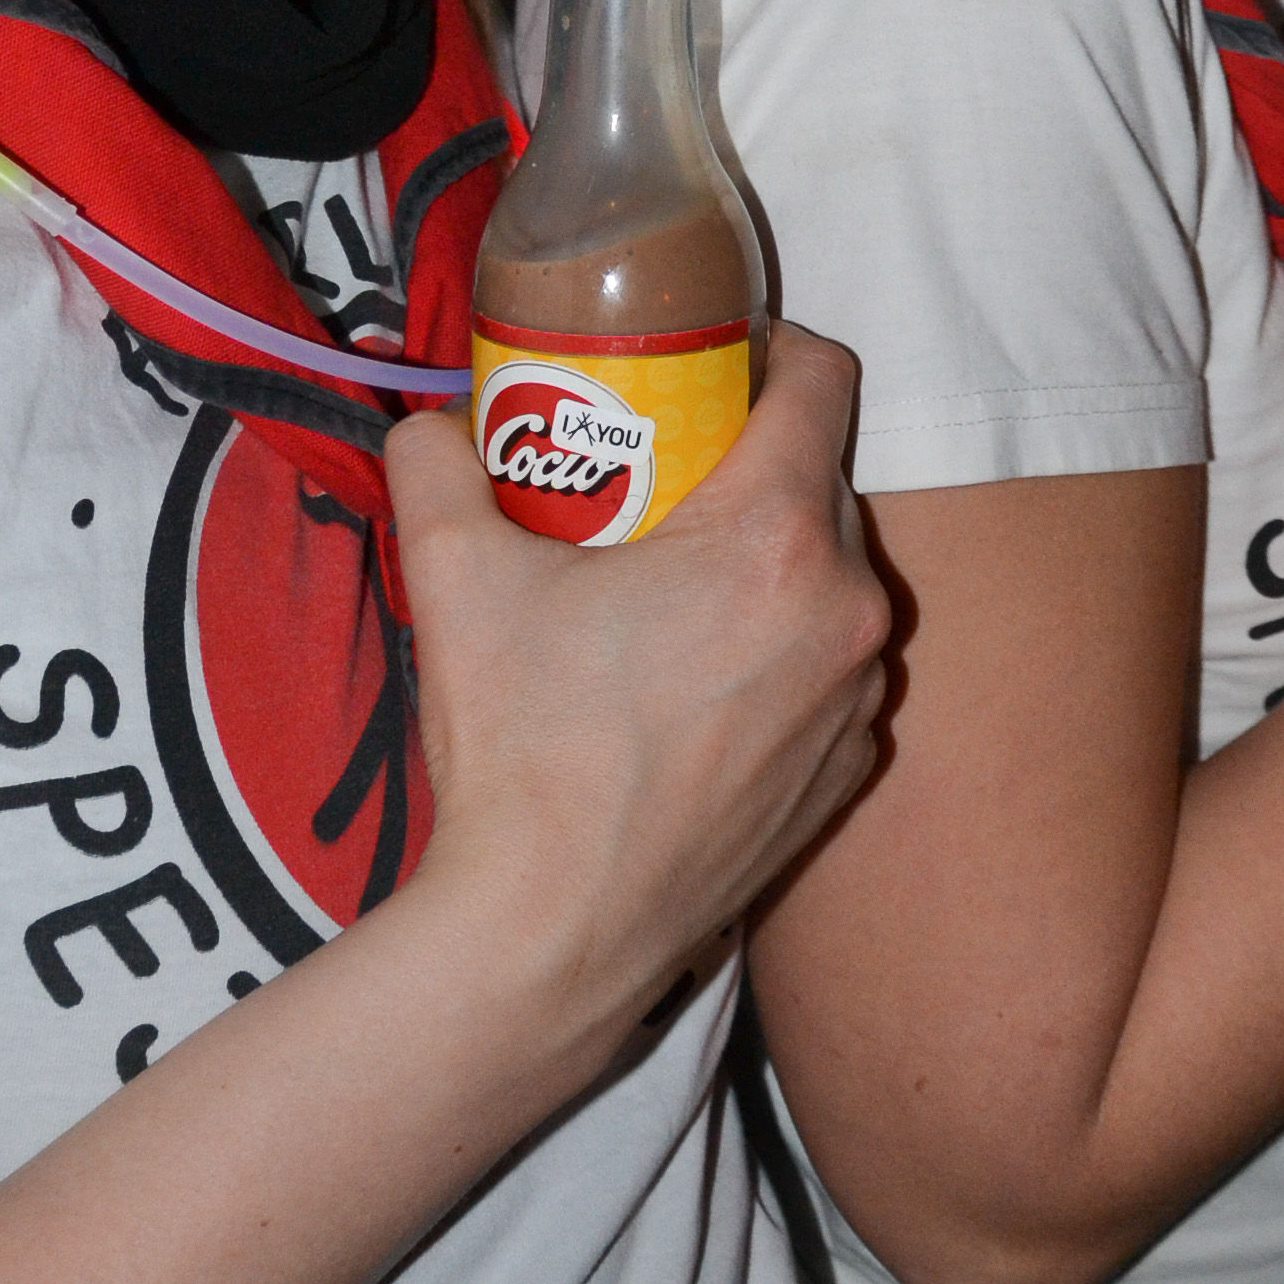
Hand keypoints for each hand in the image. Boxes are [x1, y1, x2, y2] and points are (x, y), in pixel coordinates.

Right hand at [386, 323, 890, 1061]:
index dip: (769, 347)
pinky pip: (825, 673)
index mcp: (774, 540)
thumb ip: (434, 463)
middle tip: (651, 480)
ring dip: (764, 567)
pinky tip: (687, 685)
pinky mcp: (846, 775)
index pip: (823, 379)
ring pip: (826, 580)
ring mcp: (857, 702)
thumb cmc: (520, 752)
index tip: (706, 361)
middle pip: (820, 481)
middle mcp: (845, 612)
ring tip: (665, 591)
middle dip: (742, 466)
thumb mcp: (454, 576)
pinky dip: (774, 658)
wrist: (552, 936)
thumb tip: (427, 422)